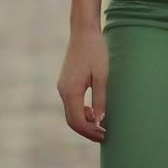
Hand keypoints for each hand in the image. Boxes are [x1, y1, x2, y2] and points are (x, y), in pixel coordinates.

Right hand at [57, 25, 108, 142]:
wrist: (84, 31)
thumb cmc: (96, 51)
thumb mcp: (102, 76)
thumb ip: (100, 99)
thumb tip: (101, 121)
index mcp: (70, 91)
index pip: (77, 121)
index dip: (90, 132)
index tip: (105, 135)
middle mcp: (62, 90)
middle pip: (72, 120)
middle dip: (87, 130)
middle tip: (104, 135)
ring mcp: (62, 86)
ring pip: (71, 113)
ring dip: (85, 121)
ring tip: (102, 124)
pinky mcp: (65, 82)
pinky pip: (71, 103)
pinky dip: (81, 111)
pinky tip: (94, 111)